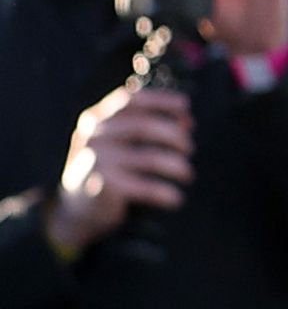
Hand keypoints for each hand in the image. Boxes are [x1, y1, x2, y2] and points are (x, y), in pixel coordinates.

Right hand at [46, 85, 195, 256]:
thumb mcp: (118, 142)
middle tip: (189, 148)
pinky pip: (147, 187)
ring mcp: (97, 161)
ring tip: (187, 174)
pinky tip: (175, 198)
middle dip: (176, 136)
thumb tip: (187, 122)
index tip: (186, 106)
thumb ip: (145, 127)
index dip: (162, 100)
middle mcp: (93, 137)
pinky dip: (166, 193)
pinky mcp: (105, 186)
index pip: (131, 100)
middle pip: (145, 126)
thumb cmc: (108, 168)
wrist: (77, 208)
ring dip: (178, 165)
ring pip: (151, 158)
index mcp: (96, 119)